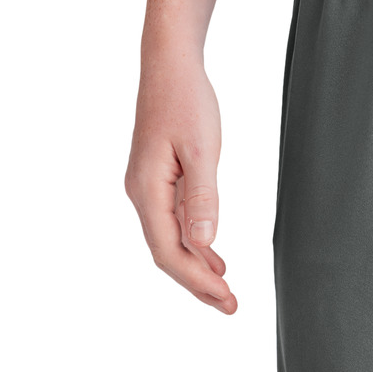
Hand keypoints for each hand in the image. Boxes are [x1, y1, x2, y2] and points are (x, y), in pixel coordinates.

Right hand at [125, 54, 236, 313]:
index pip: (169, 252)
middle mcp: (141, 194)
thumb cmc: (186, 100)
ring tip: (225, 293)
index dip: (197, 281)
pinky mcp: (157, 181)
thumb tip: (203, 243)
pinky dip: (194, 246)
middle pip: (167, 254)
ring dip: (197, 269)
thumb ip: (202, 198)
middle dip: (198, 284)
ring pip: (170, 242)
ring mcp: (147, 189)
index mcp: (147, 190)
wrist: (169, 64)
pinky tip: (214, 259)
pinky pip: (173, 225)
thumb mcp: (201, 149)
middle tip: (232, 307)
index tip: (227, 299)